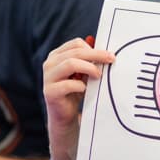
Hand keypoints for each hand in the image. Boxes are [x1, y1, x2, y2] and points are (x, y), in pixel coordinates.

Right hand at [43, 37, 113, 159]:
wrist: (65, 115)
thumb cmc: (75, 91)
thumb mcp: (84, 72)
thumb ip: (88, 59)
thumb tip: (98, 43)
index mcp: (56, 55)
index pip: (76, 44)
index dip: (93, 48)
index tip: (109, 55)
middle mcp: (49, 64)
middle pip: (75, 52)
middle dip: (96, 55)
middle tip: (111, 60)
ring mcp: (47, 77)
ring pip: (70, 63)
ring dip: (89, 68)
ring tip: (99, 75)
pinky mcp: (49, 92)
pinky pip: (67, 84)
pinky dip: (80, 85)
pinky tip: (85, 89)